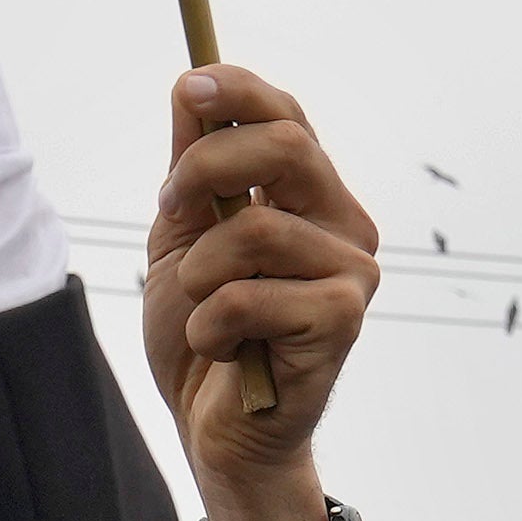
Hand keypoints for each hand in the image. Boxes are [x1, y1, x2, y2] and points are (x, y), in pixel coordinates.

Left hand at [147, 69, 380, 520]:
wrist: (213, 431)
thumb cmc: (205, 337)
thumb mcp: (182, 243)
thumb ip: (192, 173)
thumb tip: (191, 89)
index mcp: (310, 197)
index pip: (288, 117)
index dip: (239, 91)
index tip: (189, 89)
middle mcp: (343, 224)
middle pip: (287, 146)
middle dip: (207, 167)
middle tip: (169, 208)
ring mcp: (352, 272)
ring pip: (258, 229)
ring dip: (201, 272)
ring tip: (202, 309)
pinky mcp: (342, 321)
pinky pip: (253, 296)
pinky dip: (213, 324)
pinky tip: (221, 349)